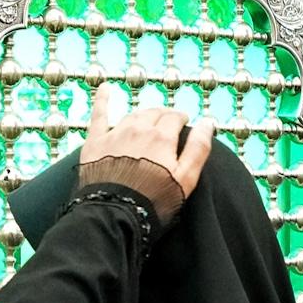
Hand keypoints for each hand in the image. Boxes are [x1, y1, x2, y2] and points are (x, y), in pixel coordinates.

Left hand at [78, 104, 216, 217]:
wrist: (115, 213)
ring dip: (143, 115)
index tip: (183, 124)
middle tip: (168, 124)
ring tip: (148, 120)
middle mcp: (138, 129)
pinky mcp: (95, 143)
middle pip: (154, 114)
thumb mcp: (186, 179)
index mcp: (162, 136)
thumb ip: (198, 149)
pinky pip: (99, 115)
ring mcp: (115, 134)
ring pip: (133, 116)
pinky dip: (103, 100)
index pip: (175, 118)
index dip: (180, 120)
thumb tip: (207, 123)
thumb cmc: (154, 201)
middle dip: (163, 116)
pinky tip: (105, 88)